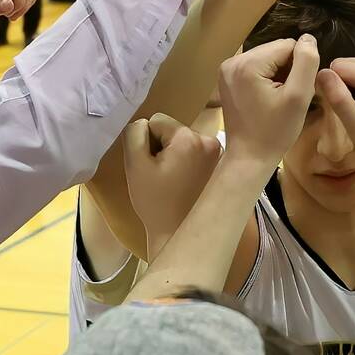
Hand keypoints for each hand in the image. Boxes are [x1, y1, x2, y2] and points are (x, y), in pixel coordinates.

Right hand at [126, 114, 223, 248]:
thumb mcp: (135, 164)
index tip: (151, 166)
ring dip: (174, 155)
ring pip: (183, 141)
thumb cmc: (155, 202)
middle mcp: (209, 140)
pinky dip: (187, 162)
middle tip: (161, 175)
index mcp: (188, 137)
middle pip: (172, 130)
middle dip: (162, 147)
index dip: (147, 142)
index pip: (157, 121)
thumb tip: (143, 124)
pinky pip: (194, 152)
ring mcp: (218, 153)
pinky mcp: (220, 165)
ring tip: (172, 180)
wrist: (179, 233)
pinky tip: (184, 182)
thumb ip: (134, 133)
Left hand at [219, 35, 321, 166]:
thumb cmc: (275, 132)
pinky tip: (267, 99)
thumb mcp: (299, 96)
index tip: (296, 92)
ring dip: (277, 75)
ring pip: (266, 58)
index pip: (287, 45)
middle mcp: (232, 61)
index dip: (299, 67)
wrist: (249, 158)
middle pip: (275, 50)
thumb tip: (308, 38)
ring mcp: (226, 70)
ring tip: (277, 100)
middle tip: (287, 98)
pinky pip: (255, 68)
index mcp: (247, 63)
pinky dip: (266, 80)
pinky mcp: (227, 79)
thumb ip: (306, 62)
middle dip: (286, 70)